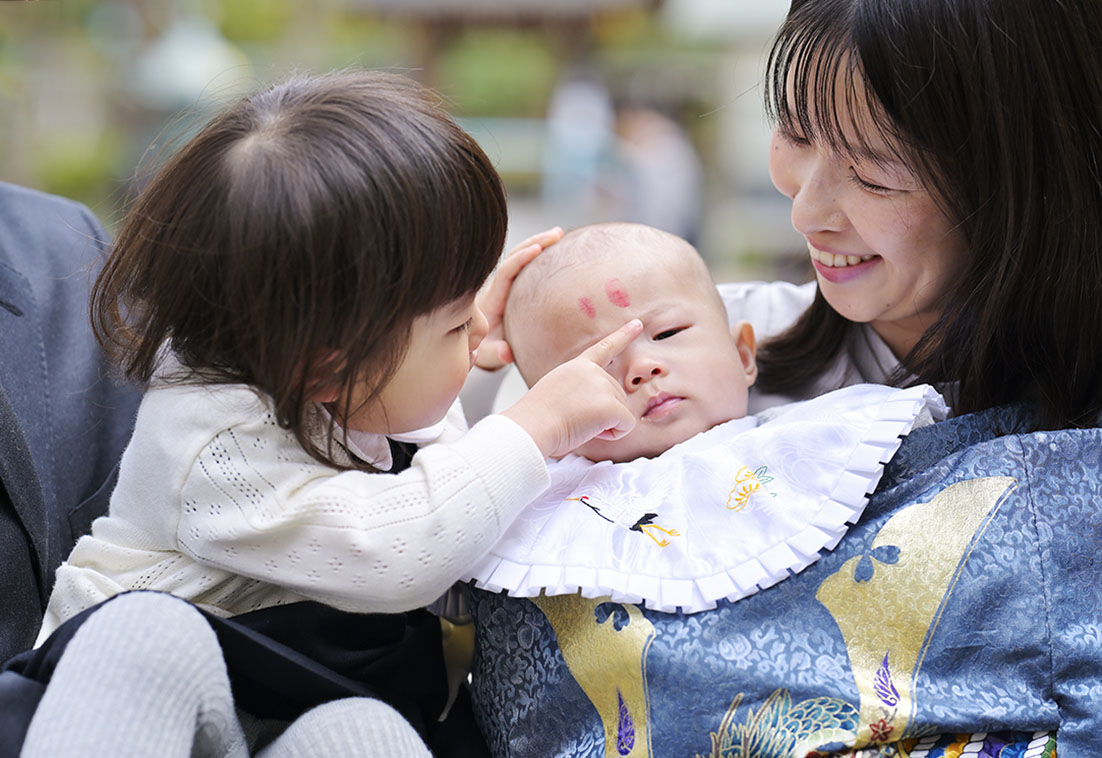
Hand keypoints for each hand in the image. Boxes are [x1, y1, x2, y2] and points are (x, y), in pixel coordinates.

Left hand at [475, 227, 563, 369]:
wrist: (478, 345)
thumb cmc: (484, 349)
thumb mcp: (487, 354)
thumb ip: (495, 354)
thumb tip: (506, 353)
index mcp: (492, 299)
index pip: (506, 271)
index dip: (521, 259)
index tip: (537, 248)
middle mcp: (497, 286)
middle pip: (515, 256)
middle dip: (535, 242)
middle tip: (557, 233)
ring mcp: (505, 285)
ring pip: (520, 257)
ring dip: (538, 243)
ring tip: (559, 234)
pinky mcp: (512, 286)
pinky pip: (524, 265)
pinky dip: (539, 254)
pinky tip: (555, 248)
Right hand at [501, 319, 642, 458]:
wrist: (531, 427)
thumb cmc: (538, 419)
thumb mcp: (557, 393)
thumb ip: (581, 391)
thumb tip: (601, 407)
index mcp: (577, 367)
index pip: (604, 348)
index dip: (623, 335)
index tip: (637, 323)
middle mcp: (593, 372)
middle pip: (617, 395)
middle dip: (602, 413)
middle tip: (573, 418)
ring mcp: (603, 386)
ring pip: (621, 412)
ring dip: (604, 425)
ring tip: (577, 423)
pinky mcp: (611, 405)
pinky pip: (626, 425)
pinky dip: (613, 434)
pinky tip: (590, 431)